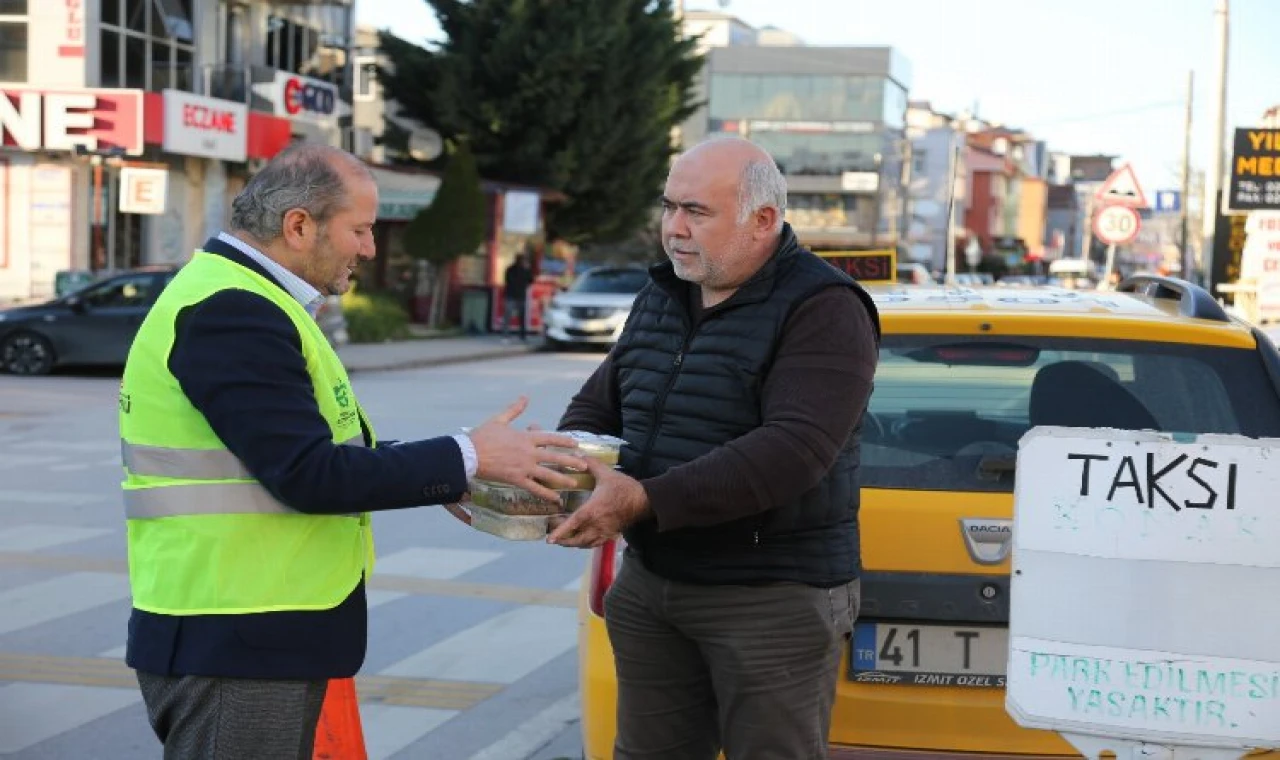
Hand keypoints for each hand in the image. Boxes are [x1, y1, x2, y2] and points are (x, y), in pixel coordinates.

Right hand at [468, 396, 587, 501]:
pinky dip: (546, 493)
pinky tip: (556, 498)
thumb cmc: (482, 436)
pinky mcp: (516, 479)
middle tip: (584, 465)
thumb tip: (525, 397)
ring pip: (548, 474)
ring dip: (563, 478)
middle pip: (554, 457)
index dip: (564, 441)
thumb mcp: (499, 420)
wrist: (468, 454)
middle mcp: (528, 452)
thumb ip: (515, 409)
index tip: (576, 443)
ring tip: (575, 483)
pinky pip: (535, 488)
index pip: (550, 438)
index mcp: (525, 437)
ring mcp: (524, 467)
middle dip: (571, 461)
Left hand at [547, 459, 649, 547]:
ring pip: (585, 544)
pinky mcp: (611, 534)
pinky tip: (582, 540)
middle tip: (553, 539)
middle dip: (563, 541)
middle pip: (576, 539)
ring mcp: (604, 532)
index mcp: (592, 510)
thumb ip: (591, 464)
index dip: (560, 532)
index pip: (573, 524)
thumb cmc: (624, 487)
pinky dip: (586, 544)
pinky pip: (595, 544)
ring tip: (564, 541)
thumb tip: (577, 454)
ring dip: (573, 544)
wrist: (643, 500)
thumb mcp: (606, 473)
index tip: (550, 539)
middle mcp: (596, 524)